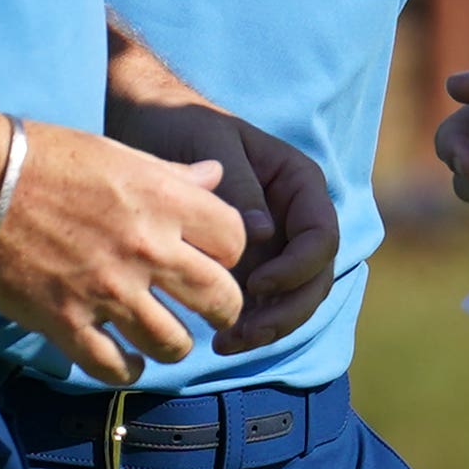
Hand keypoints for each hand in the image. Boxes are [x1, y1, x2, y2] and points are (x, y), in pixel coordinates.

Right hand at [0, 120, 249, 387]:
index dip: (231, 252)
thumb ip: (173, 174)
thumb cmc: (49, 158)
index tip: (215, 258)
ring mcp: (107, 291)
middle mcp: (145, 248)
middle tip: (211, 312)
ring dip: (175, 345)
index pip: (235, 239)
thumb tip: (215, 177)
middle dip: (223, 309)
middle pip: (220, 298)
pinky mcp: (66, 323)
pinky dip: (128, 370)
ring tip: (165, 338)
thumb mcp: (120, 154)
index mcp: (163, 200)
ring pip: (173, 344)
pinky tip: (128, 362)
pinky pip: (115, 368)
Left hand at [110, 97, 341, 356]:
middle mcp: (294, 217)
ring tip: (227, 344)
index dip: (297, 268)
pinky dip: (251, 326)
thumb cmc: (181, 125)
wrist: (147, 126)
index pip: (321, 235)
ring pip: (294, 298)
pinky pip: (265, 305)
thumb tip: (264, 235)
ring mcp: (276, 245)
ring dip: (269, 327)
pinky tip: (219, 340)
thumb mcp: (211, 143)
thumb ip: (239, 187)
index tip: (254, 285)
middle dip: (286, 311)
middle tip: (242, 332)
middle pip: (315, 276)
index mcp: (298, 183)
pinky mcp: (251, 266)